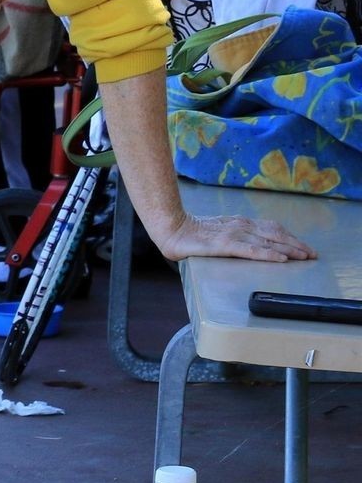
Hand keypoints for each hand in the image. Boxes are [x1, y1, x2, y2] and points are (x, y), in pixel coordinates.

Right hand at [154, 213, 316, 262]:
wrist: (171, 229)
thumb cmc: (190, 234)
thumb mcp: (218, 232)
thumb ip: (234, 237)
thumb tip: (248, 244)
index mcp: (239, 223)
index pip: (271, 228)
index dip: (289, 237)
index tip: (303, 246)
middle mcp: (240, 226)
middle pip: (275, 234)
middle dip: (296, 244)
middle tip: (312, 254)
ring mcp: (234, 234)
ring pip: (269, 241)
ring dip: (289, 249)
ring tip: (304, 257)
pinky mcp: (226, 245)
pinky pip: (253, 250)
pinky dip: (270, 254)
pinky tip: (280, 259)